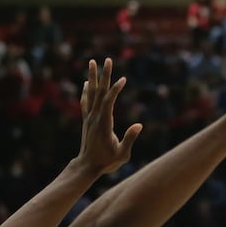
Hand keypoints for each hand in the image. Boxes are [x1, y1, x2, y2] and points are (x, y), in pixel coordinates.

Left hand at [77, 58, 142, 174]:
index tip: (123, 79)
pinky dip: (86, 91)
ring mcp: (89, 118)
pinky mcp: (87, 120)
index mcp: (103, 124)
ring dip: (93, 77)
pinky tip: (87, 83)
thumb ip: (129, 139)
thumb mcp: (122, 155)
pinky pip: (86, 101)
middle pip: (99, 92)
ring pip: (91, 93)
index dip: (115, 89)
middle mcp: (94, 117)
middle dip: (104, 75)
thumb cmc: (106, 162)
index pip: (108, 101)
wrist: (87, 167)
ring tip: (93, 62)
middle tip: (108, 59)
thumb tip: (139, 125)